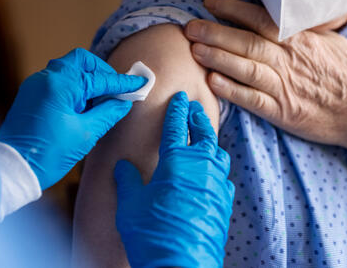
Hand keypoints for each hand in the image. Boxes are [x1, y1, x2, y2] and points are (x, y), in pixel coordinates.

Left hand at [0, 48, 146, 189]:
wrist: (12, 169)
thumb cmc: (48, 154)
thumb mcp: (85, 134)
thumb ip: (107, 113)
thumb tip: (123, 102)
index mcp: (60, 84)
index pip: (99, 79)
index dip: (122, 83)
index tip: (139, 84)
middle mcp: (45, 78)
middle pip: (80, 61)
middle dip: (101, 72)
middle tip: (117, 89)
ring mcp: (35, 86)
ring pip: (68, 70)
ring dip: (87, 80)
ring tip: (101, 101)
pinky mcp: (30, 96)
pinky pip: (57, 82)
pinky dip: (73, 87)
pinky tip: (83, 106)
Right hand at [114, 91, 233, 267]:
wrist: (180, 265)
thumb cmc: (152, 233)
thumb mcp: (130, 204)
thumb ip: (127, 180)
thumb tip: (122, 166)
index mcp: (176, 160)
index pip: (176, 125)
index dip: (176, 109)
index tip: (179, 96)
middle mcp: (201, 166)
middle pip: (203, 132)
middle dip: (197, 117)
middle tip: (194, 108)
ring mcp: (216, 184)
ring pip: (217, 153)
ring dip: (210, 141)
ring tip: (204, 136)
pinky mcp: (224, 202)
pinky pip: (223, 177)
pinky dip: (216, 169)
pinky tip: (211, 173)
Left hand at [184, 0, 346, 163]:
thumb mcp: (330, 43)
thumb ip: (301, 31)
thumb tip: (279, 15)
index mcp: (301, 40)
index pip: (261, 18)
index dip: (233, 9)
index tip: (209, 2)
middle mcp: (291, 60)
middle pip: (247, 42)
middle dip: (215, 32)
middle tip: (189, 25)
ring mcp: (287, 87)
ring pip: (246, 68)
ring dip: (218, 58)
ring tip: (194, 49)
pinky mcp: (285, 112)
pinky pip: (254, 100)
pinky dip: (233, 91)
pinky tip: (212, 83)